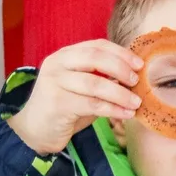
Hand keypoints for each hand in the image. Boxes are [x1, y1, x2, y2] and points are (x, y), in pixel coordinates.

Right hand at [8, 39, 144, 154]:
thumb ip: (102, 79)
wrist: (35, 129)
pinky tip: (126, 114)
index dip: (120, 53)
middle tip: (137, 81)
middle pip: (95, 58)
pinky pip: (92, 105)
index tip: (140, 64)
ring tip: (136, 102)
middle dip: (121, 68)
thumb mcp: (83, 88)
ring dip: (120, 93)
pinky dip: (113, 109)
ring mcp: (55, 83)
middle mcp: (57, 64)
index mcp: (65, 55)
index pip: (96, 46)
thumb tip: (135, 79)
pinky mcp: (57, 104)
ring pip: (95, 84)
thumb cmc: (65, 107)